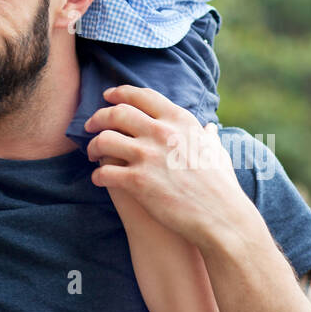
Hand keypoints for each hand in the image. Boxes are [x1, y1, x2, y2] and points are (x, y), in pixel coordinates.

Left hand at [83, 86, 247, 248]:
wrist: (221, 218)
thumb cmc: (221, 187)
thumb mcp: (216, 151)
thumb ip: (207, 136)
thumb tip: (209, 128)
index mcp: (179, 120)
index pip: (142, 96)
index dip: (120, 93)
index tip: (108, 96)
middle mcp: (161, 132)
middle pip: (116, 113)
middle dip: (98, 117)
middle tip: (89, 124)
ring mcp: (147, 156)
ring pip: (104, 140)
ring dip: (93, 146)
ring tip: (91, 154)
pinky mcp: (137, 181)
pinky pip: (104, 171)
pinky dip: (97, 175)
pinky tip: (98, 179)